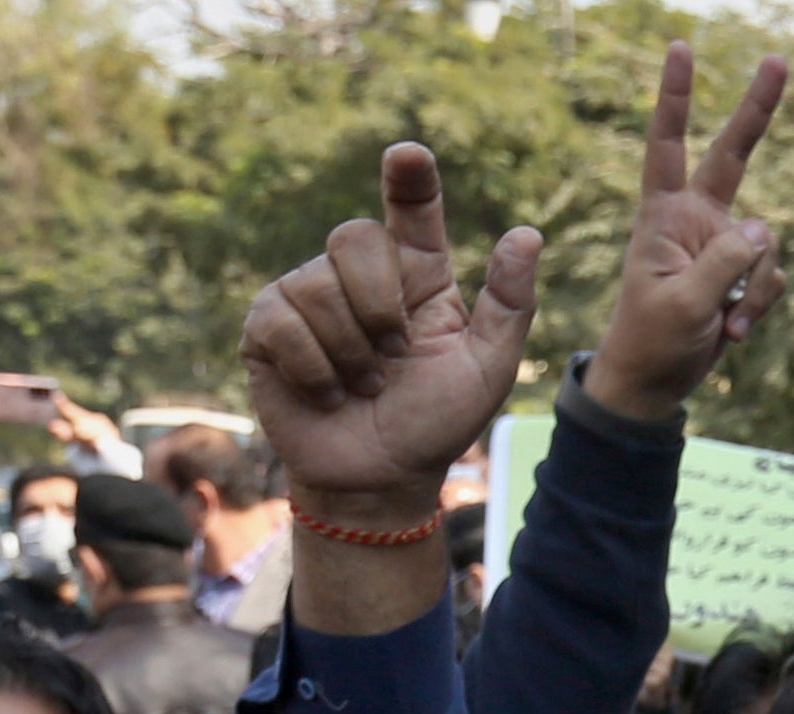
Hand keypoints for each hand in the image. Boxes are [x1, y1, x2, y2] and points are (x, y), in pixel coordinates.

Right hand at [237, 141, 547, 525]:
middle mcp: (358, 275)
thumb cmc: (435, 424)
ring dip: (351, 353)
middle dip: (380, 307)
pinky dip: (315, 369)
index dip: (409, 180)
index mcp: (416, 276)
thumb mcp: (486, 370)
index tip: (409, 155)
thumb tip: (527, 234)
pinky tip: (328, 393)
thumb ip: (508, 305)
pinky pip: (284, 324)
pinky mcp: (267, 326)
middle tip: (394, 358)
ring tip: (365, 386)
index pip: (411, 212)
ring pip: (318, 287)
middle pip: (354, 238)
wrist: (380, 479)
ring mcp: (306, 295)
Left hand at [584, 45, 787, 428]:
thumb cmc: (651, 338)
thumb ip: (722, 263)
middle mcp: (696, 218)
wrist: (655, 380)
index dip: (675, 97)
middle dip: (756, 110)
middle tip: (778, 60)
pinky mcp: (742, 274)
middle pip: (732, 154)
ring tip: (724, 325)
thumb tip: (762, 228)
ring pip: (764, 245)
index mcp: (663, 214)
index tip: (681, 48)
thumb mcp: (683, 303)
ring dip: (753, 289)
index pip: (667, 143)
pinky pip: (770, 278)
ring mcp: (723, 245)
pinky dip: (757, 307)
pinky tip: (732, 332)